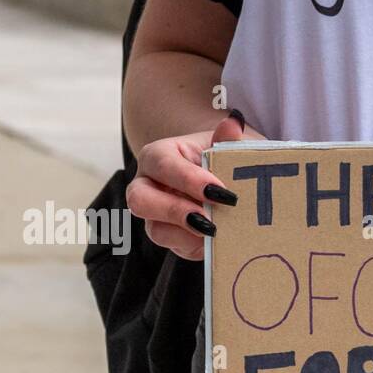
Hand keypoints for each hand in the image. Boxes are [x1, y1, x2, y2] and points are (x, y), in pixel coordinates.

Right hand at [127, 111, 261, 260]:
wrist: (229, 180)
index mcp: (159, 156)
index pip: (163, 165)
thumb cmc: (225, 158)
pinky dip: (199, 247)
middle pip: (140, 200)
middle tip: (210, 220)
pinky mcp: (173, 238)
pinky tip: (221, 242)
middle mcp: (149, 186)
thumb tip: (233, 124)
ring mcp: (157, 216)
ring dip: (188, 235)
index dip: (190, 180)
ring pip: (156, 230)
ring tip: (219, 232)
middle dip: (174, 211)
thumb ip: (228, 139)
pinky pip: (178, 248)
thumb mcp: (229, 146)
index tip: (223, 192)